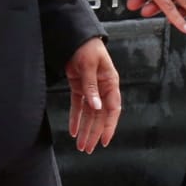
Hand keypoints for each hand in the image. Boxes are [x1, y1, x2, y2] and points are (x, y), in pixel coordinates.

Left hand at [65, 36, 121, 153]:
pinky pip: (78, 106)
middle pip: (100, 116)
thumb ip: (91, 87)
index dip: (109, 126)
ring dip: (85, 129)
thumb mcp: (89, 66)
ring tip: (81, 146)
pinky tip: (73, 131)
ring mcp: (91, 89)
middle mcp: (103, 89)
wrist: (76, 37)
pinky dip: (76, 119)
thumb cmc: (87, 48)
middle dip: (94, 133)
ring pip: (89, 114)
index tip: (105, 141)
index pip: (113, 109)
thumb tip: (96, 107)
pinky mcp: (79, 87)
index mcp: (110, 83)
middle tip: (88, 149)